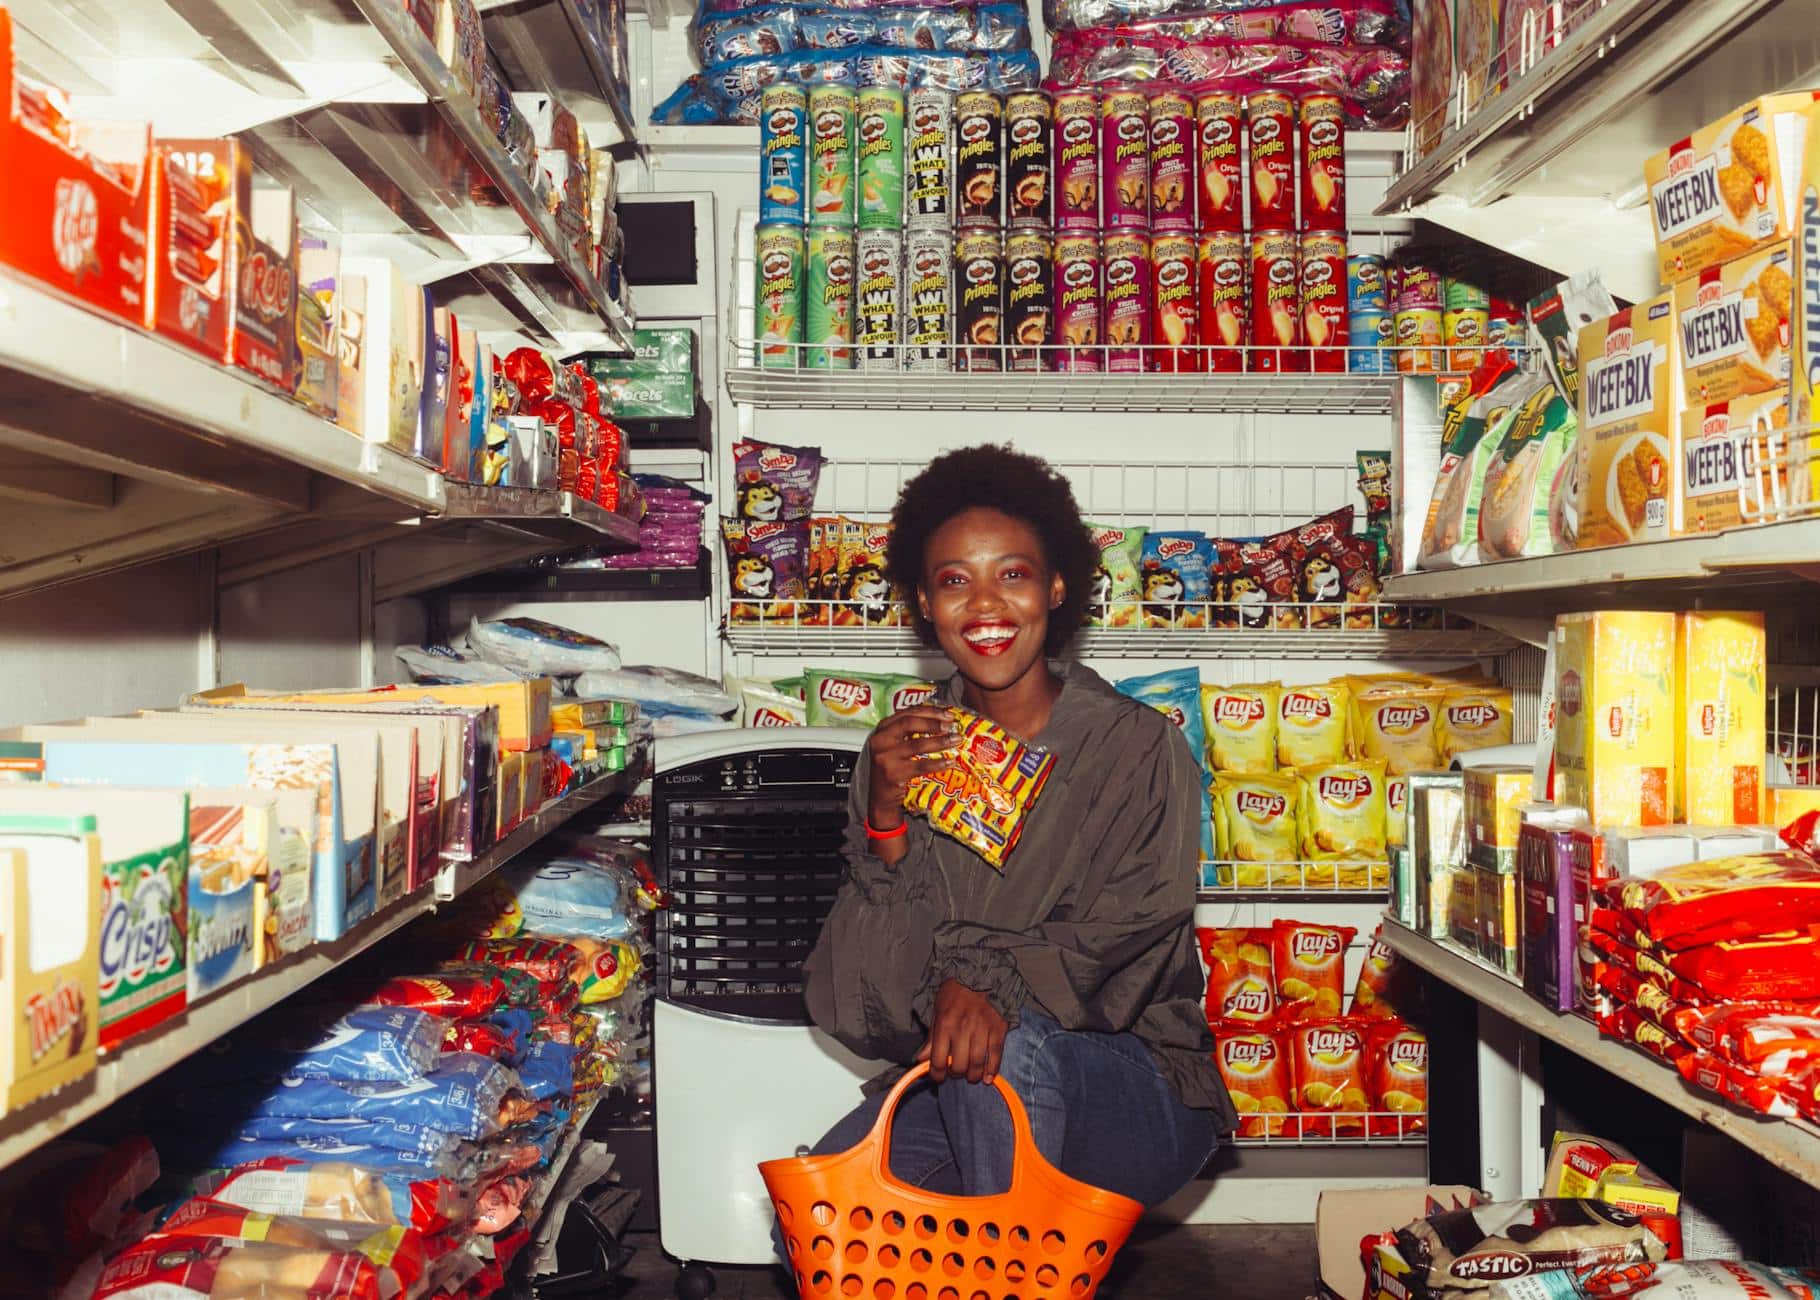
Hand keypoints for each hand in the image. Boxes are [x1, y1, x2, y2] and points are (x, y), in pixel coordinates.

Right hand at [865, 706, 959, 828]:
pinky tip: (950, 762)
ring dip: (940, 741)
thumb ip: (909, 732)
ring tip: (955, 740)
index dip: (930, 711)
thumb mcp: (894, 745)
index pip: (907, 713)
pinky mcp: (893, 773)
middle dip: (934, 723)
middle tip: (952, 726)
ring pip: (917, 744)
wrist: (880, 796)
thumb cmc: (892, 767)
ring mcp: (885, 757)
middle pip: (910, 723)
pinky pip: (921, 765)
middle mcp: (880, 740)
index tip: (948, 714)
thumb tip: (941, 720)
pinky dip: (938, 763)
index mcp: (882, 729)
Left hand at [916, 979, 1007, 1084]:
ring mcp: (982, 1030)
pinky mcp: (998, 1029)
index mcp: (944, 1024)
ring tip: (970, 1076)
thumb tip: (920, 1059)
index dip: (937, 1074)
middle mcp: (962, 1029)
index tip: (938, 1077)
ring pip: (977, 1064)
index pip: (938, 1060)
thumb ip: (931, 1037)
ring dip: (973, 1076)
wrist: (981, 973)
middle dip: (956, 1075)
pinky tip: (988, 1077)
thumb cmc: (956, 992)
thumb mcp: (937, 1011)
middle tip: (956, 1073)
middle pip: (959, 1066)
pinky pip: (995, 1056)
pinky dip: (992, 1070)